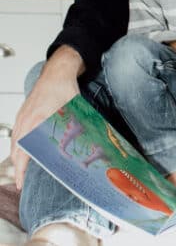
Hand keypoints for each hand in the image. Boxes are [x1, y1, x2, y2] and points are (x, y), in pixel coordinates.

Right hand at [11, 46, 82, 188]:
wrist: (57, 72)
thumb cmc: (65, 89)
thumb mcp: (72, 111)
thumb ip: (74, 129)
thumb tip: (84, 146)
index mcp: (36, 121)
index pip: (24, 151)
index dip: (21, 168)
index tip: (20, 181)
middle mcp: (25, 120)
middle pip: (15, 149)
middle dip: (17, 167)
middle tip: (20, 181)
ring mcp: (22, 116)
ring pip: (14, 142)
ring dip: (16, 156)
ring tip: (20, 170)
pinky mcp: (23, 113)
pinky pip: (16, 133)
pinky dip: (17, 145)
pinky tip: (21, 151)